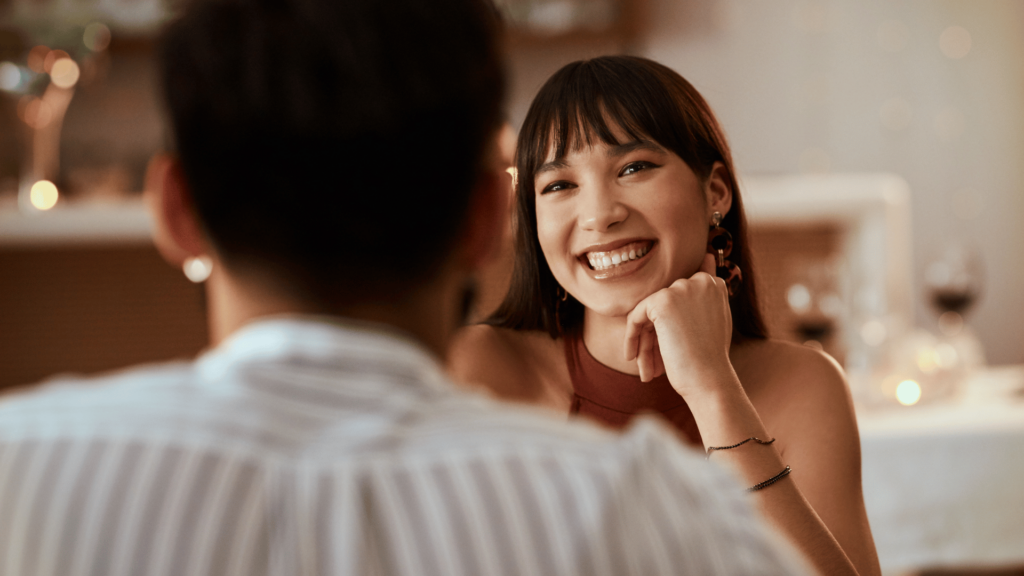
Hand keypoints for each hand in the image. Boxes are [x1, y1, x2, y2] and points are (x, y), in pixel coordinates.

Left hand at [623, 253, 734, 397]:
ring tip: (646, 370)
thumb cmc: (711, 358)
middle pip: (662, 307)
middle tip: (654, 366)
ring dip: (645, 343)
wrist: (709, 380)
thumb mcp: (714, 319)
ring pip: (648, 314)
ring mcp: (681, 289)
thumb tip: (708, 256)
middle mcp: (700, 281)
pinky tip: (634, 358)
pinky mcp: (663, 301)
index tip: (673, 346)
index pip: (679, 298)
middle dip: (656, 337)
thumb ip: (705, 293)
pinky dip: (632, 337)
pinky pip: (636, 316)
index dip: (672, 325)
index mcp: (714, 284)